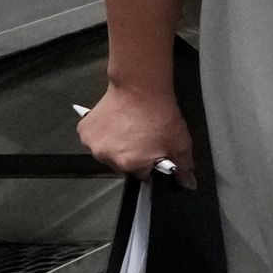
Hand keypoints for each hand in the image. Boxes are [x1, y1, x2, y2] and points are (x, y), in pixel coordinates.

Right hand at [78, 80, 194, 186]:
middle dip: (133, 156)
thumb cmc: (159, 115)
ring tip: (130, 130)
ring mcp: (93, 144)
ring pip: (108, 153)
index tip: (154, 153)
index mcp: (129, 164)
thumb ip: (184, 168)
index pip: (143, 176)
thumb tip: (188, 184)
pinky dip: (104, 135)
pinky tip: (116, 125)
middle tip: (143, 139)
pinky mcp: (84, 130)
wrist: (140, 88)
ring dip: (116, 146)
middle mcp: (107, 157)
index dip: (151, 165)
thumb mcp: (180, 144)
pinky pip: (95, 140)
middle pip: (123, 165)